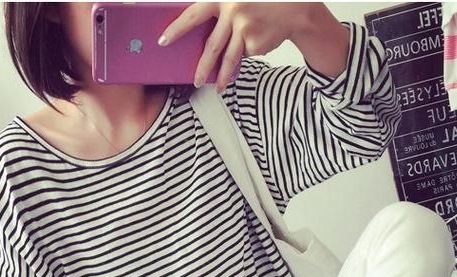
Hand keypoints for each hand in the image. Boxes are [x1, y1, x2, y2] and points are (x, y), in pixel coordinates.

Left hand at [158, 2, 319, 91]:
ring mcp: (245, 28)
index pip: (193, 16)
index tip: (162, 41)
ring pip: (228, 58)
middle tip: (194, 81)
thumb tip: (200, 37)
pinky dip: (247, 53)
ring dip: (221, 76)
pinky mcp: (256, 41)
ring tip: (217, 88)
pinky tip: (257, 42)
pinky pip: (245, 54)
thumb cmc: (261, 3)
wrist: (294, 8)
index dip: (176, 29)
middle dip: (201, 67)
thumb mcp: (237, 0)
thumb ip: (219, 12)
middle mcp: (232, 11)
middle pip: (211, 46)